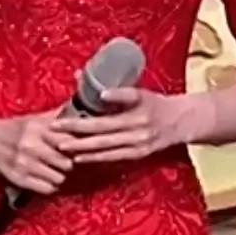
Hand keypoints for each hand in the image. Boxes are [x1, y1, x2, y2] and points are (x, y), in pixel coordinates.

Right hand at [0, 109, 72, 194]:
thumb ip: (57, 116)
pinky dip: (50, 185)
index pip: (69, 141)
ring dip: (60, 175)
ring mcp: (25, 164)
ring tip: (56, 170)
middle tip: (67, 161)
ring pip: (58, 178)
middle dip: (69, 162)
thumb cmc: (14, 128)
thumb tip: (78, 109)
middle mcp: (32, 147)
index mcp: (38, 129)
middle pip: (66, 162)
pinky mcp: (18, 179)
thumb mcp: (35, 118)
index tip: (77, 148)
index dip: (76, 146)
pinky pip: (46, 188)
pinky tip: (47, 179)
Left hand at [55, 88, 195, 163]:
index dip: (86, 116)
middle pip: (102, 132)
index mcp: (138, 108)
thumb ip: (115, 90)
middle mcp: (138, 128)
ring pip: (105, 147)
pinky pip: (112, 158)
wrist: (180, 122)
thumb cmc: (156, 103)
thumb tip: (82, 76)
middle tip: (55, 133)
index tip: (66, 116)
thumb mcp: (140, 91)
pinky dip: (94, 158)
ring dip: (81, 148)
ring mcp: (139, 143)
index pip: (108, 113)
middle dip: (76, 134)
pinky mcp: (138, 155)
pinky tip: (79, 157)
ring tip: (61, 147)